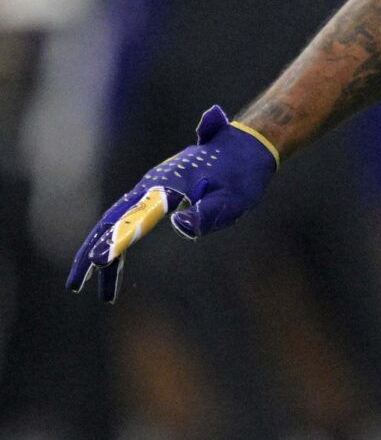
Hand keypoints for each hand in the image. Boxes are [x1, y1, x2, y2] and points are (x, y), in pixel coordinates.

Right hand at [67, 106, 277, 301]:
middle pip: (112, 221)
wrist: (247, 146)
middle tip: (75, 285)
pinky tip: (115, 269)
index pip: (134, 216)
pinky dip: (121, 245)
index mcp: (166, 185)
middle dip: (92, 252)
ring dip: (104, 253)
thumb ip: (209, 211)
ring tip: (101, 293)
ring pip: (117, 223)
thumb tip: (180, 225)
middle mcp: (151, 185)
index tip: (98, 261)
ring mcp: (152, 189)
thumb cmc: (242, 174)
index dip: (115, 239)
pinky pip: (130, 221)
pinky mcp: (157, 194)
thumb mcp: (235, 198)